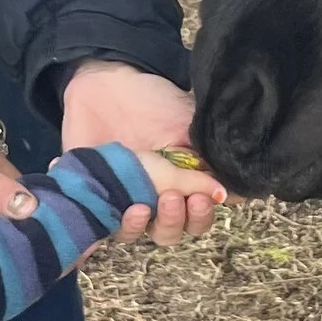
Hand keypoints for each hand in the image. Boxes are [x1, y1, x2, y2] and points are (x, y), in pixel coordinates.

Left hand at [62, 61, 221, 243]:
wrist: (105, 85)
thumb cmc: (150, 104)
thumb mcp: (181, 130)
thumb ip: (202, 166)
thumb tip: (227, 195)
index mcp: (181, 186)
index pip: (198, 219)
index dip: (201, 215)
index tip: (199, 198)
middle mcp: (154, 200)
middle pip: (170, 233)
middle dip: (175, 221)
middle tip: (171, 197)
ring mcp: (124, 202)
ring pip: (136, 235)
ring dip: (144, 225)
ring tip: (142, 205)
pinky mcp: (94, 200)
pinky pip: (101, 224)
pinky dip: (112, 219)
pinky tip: (117, 201)